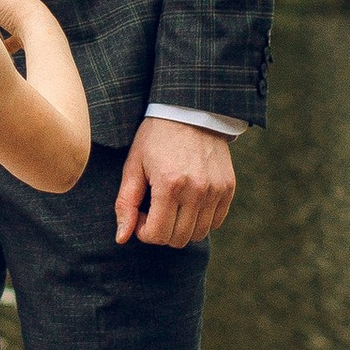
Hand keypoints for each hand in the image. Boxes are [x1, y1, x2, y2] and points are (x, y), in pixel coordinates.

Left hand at [115, 114, 234, 249]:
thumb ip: (126, 203)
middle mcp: (196, 190)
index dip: (143, 232)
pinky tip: (188, 203)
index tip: (140, 215)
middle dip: (161, 232)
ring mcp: (216, 190)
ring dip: (181, 228)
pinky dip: (200, 220)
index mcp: (169, 184)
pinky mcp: (228, 188)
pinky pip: (215, 222)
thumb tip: (121, 238)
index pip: (157, 234)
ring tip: (171, 207)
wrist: (190, 111)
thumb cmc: (156, 137)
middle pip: (178, 239)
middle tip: (154, 211)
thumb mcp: (134, 165)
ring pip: (198, 234)